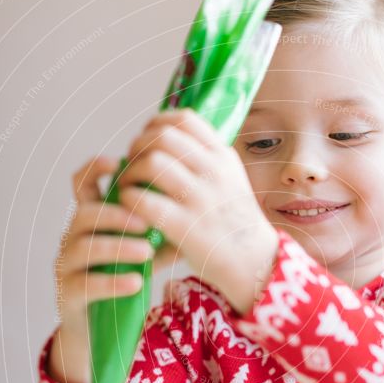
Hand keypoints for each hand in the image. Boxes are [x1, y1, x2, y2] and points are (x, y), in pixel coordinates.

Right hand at [55, 156, 155, 329]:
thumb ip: (164, 233)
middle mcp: (74, 238)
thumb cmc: (124, 280)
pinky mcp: (68, 294)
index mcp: (92, 222)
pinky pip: (86, 284)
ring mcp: (68, 266)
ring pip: (84, 247)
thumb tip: (201, 213)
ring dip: (118, 247)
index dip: (94, 169)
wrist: (98, 326)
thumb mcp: (147, 253)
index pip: (83, 185)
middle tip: (147, 223)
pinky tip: (136, 283)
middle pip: (85, 214)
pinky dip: (112, 283)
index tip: (117, 162)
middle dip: (116, 215)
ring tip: (146, 253)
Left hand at [117, 108, 278, 313]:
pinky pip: (145, 200)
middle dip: (138, 146)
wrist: (255, 262)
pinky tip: (131, 207)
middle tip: (132, 164)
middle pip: (162, 137)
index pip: (184, 120)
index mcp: (223, 157)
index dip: (156, 123)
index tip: (146, 138)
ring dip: (130, 172)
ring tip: (128, 186)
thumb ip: (206, 160)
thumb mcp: (231, 180)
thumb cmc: (235, 223)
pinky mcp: (186, 227)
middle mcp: (214, 172)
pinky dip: (130, 199)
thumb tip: (169, 138)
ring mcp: (201, 199)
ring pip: (152, 163)